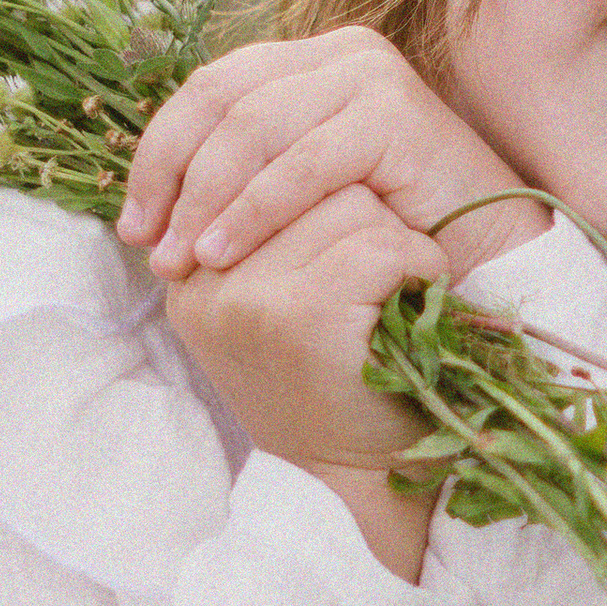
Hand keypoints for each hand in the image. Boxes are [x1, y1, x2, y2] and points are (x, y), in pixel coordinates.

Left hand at [115, 28, 547, 284]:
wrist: (488, 263)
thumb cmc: (388, 239)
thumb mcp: (300, 200)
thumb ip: (239, 179)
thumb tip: (146, 206)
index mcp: (306, 62)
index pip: (207, 90)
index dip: (158, 154)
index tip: (133, 226)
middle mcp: (339, 53)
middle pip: (221, 99)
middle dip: (173, 176)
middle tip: (150, 246)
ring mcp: (369, 76)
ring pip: (255, 128)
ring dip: (208, 198)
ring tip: (185, 260)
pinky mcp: (396, 114)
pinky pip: (305, 161)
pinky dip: (257, 209)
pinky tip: (227, 252)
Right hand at [161, 184, 447, 578]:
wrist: (356, 484)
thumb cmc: (334, 382)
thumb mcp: (280, 295)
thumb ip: (268, 222)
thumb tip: (286, 121)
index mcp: (189, 265)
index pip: (250, 156)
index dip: (312, 175)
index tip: (348, 224)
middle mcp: (202, 276)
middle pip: (299, 168)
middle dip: (358, 208)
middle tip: (378, 269)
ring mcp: (244, 295)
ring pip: (346, 201)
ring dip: (393, 238)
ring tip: (392, 292)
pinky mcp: (298, 314)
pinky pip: (381, 244)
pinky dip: (417, 268)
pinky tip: (412, 307)